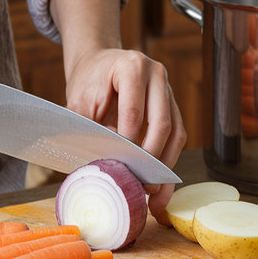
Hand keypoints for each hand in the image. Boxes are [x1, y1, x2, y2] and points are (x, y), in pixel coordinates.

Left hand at [64, 47, 186, 224]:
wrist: (99, 64)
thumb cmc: (88, 82)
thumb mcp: (79, 103)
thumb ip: (89, 129)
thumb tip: (101, 164)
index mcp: (131, 67)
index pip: (134, 112)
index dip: (128, 144)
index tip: (121, 168)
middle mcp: (156, 75)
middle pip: (162, 123)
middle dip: (152, 159)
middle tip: (141, 185)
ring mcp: (168, 89)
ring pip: (176, 132)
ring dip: (166, 165)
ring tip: (156, 195)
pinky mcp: (172, 105)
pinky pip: (177, 135)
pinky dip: (169, 160)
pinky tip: (161, 183)